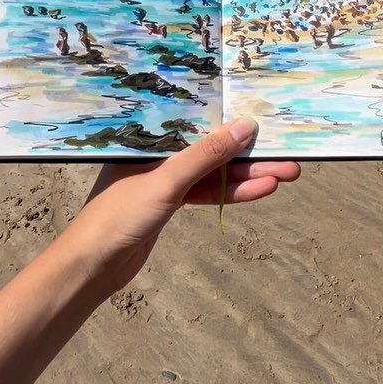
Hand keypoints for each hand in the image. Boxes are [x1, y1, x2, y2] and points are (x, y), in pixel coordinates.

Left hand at [72, 117, 300, 301]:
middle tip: (289, 155)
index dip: (230, 117)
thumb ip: (205, 155)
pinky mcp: (170, 203)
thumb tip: (244, 127)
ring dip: (247, 176)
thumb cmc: (118, 216)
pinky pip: (207, 193)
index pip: (195, 118)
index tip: (266, 117)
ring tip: (287, 174)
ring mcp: (164, 178)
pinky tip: (261, 190)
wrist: (92, 266)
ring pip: (213, 173)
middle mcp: (156, 152)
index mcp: (147, 135)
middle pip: (210, 147)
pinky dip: (231, 193)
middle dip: (249, 154)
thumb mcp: (166, 181)